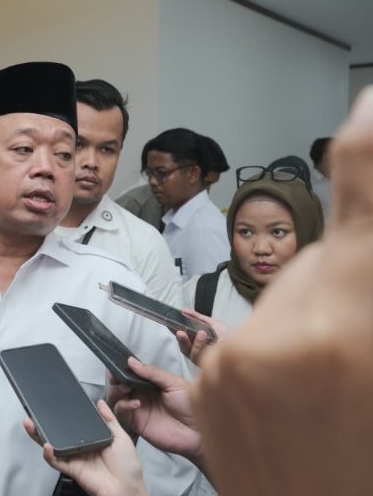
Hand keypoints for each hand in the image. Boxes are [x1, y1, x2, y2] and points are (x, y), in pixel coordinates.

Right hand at [23, 400, 147, 495]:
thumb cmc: (128, 467)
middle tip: (33, 412)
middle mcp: (80, 447)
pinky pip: (56, 461)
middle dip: (43, 423)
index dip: (61, 416)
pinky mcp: (71, 469)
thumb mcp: (121, 437)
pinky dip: (49, 455)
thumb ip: (109, 419)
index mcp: (91, 438)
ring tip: (32, 424)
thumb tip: (101, 403)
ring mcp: (74, 458)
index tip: (52, 404)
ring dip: (39, 436)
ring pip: (52, 446)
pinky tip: (47, 446)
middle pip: (57, 434)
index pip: (72, 424)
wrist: (128, 488)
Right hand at [108, 358, 202, 466]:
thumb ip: (153, 372)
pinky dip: (124, 406)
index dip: (123, 369)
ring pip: (117, 397)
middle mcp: (142, 395)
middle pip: (120, 384)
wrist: (198, 432)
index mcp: (151, 383)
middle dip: (116, 378)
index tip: (117, 364)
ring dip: (117, 391)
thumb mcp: (174, 383)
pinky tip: (135, 403)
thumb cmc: (191, 407)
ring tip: (125, 388)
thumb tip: (132, 361)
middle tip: (117, 376)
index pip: (131, 373)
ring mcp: (138, 408)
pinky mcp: (136, 422)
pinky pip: (122, 413)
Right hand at [174, 309, 228, 366]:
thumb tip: (184, 311)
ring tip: (197, 333)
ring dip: (192, 343)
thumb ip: (198, 318)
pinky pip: (202, 358)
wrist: (248, 344)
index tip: (170, 324)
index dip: (176, 332)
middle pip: (185, 349)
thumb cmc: (233, 335)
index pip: (184, 340)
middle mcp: (201, 354)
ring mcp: (206, 361)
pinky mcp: (212, 366)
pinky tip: (203, 336)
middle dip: (181, 339)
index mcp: (200, 345)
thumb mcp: (214, 324)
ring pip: (192, 355)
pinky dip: (201, 346)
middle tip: (178, 331)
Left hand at [192, 88, 372, 494]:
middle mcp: (278, 342)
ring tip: (333, 386)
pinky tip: (300, 395)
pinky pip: (248, 334)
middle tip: (359, 345)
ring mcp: (230, 370)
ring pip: (284, 298)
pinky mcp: (206, 392)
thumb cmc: (363, 459)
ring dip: (313, 323)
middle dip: (348, 284)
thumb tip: (357, 229)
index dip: (367, 142)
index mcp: (350, 330)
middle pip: (322, 261)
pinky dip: (276, 350)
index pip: (360, 196)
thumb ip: (364, 277)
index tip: (367, 104)